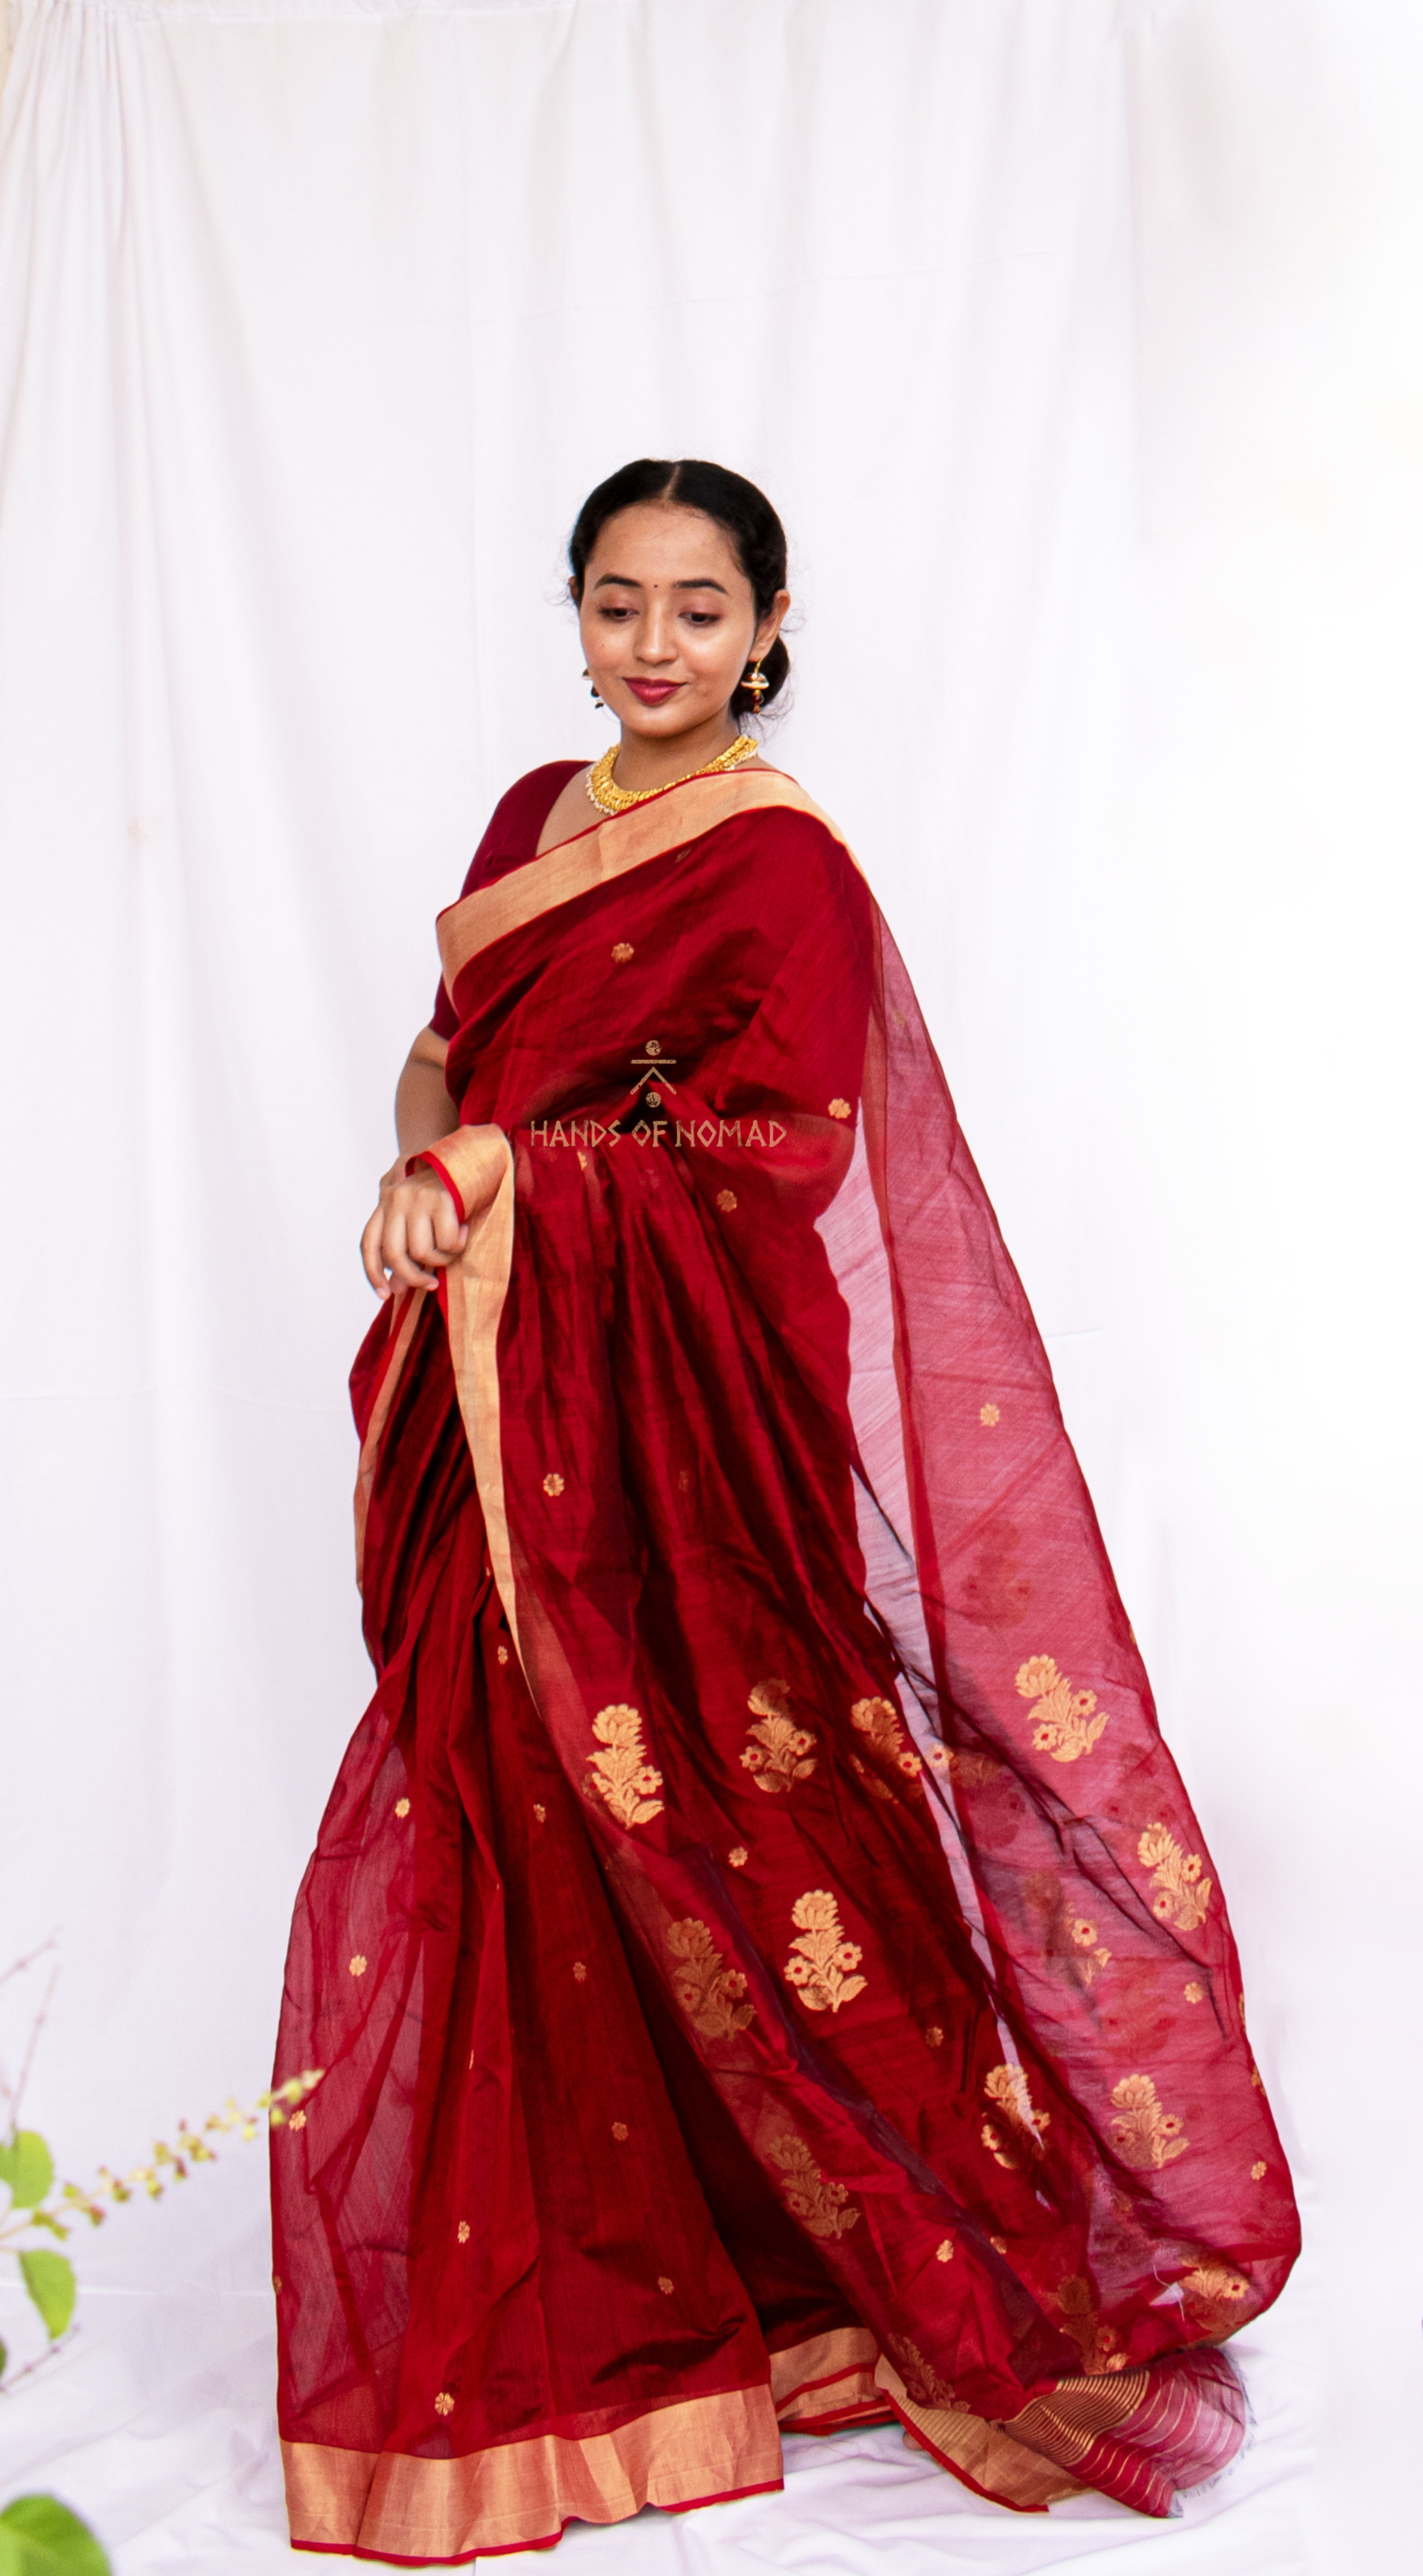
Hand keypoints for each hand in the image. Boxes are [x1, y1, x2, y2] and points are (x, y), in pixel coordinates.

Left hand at [361, 1157, 469, 1298]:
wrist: (470, 1163)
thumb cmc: (443, 1199)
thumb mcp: (419, 1224)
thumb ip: (406, 1252)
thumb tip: (397, 1288)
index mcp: (385, 1204)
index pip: (369, 1244)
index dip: (373, 1273)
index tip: (384, 1295)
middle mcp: (396, 1200)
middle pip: (393, 1254)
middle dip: (412, 1277)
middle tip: (430, 1285)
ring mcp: (417, 1199)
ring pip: (420, 1252)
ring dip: (440, 1261)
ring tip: (452, 1249)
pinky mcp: (441, 1199)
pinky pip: (446, 1243)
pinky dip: (458, 1246)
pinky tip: (463, 1232)